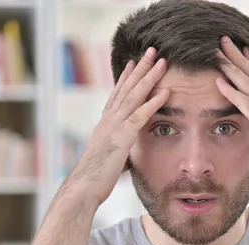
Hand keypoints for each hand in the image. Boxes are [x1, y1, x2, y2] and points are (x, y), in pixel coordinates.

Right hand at [66, 47, 168, 205]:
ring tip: (162, 62)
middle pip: (126, 88)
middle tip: (152, 51)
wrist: (82, 188)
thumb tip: (122, 156)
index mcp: (104, 124)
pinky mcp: (121, 137)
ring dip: (149, 77)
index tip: (135, 63)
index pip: (117, 95)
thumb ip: (116, 151)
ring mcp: (113, 127)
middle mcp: (108, 120)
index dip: (127, 78)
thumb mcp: (107, 159)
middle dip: (141, 68)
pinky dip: (153, 102)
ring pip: (134, 95)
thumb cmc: (94, 179)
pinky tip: (166, 91)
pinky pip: (140, 116)